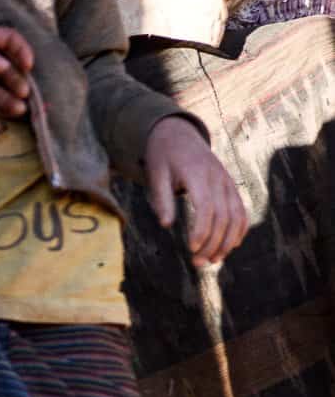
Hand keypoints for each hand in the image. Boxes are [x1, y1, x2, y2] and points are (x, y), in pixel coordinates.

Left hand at [145, 118, 248, 267]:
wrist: (178, 133)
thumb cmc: (162, 156)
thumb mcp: (155, 174)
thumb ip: (161, 199)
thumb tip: (166, 225)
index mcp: (197, 174)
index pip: (206, 207)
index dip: (201, 230)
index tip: (191, 248)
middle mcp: (218, 178)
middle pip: (223, 216)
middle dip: (213, 242)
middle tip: (198, 262)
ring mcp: (227, 182)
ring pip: (236, 216)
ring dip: (227, 241)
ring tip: (212, 260)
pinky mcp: (230, 186)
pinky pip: (241, 210)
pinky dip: (239, 229)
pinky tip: (229, 246)